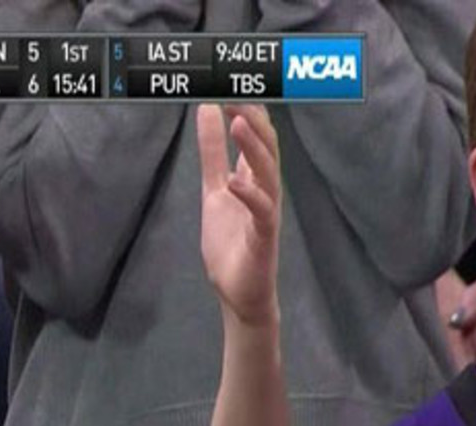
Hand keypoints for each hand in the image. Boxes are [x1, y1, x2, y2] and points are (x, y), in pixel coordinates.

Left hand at [197, 104, 281, 324]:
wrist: (239, 293)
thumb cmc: (231, 243)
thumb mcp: (214, 191)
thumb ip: (211, 154)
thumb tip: (207, 111)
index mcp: (256, 178)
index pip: (256, 135)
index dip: (245, 108)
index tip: (228, 82)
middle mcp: (267, 190)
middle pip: (266, 147)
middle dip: (253, 118)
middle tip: (236, 91)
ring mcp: (268, 212)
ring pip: (268, 172)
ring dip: (253, 147)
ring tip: (238, 122)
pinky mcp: (264, 237)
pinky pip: (262, 211)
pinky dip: (249, 195)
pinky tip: (235, 181)